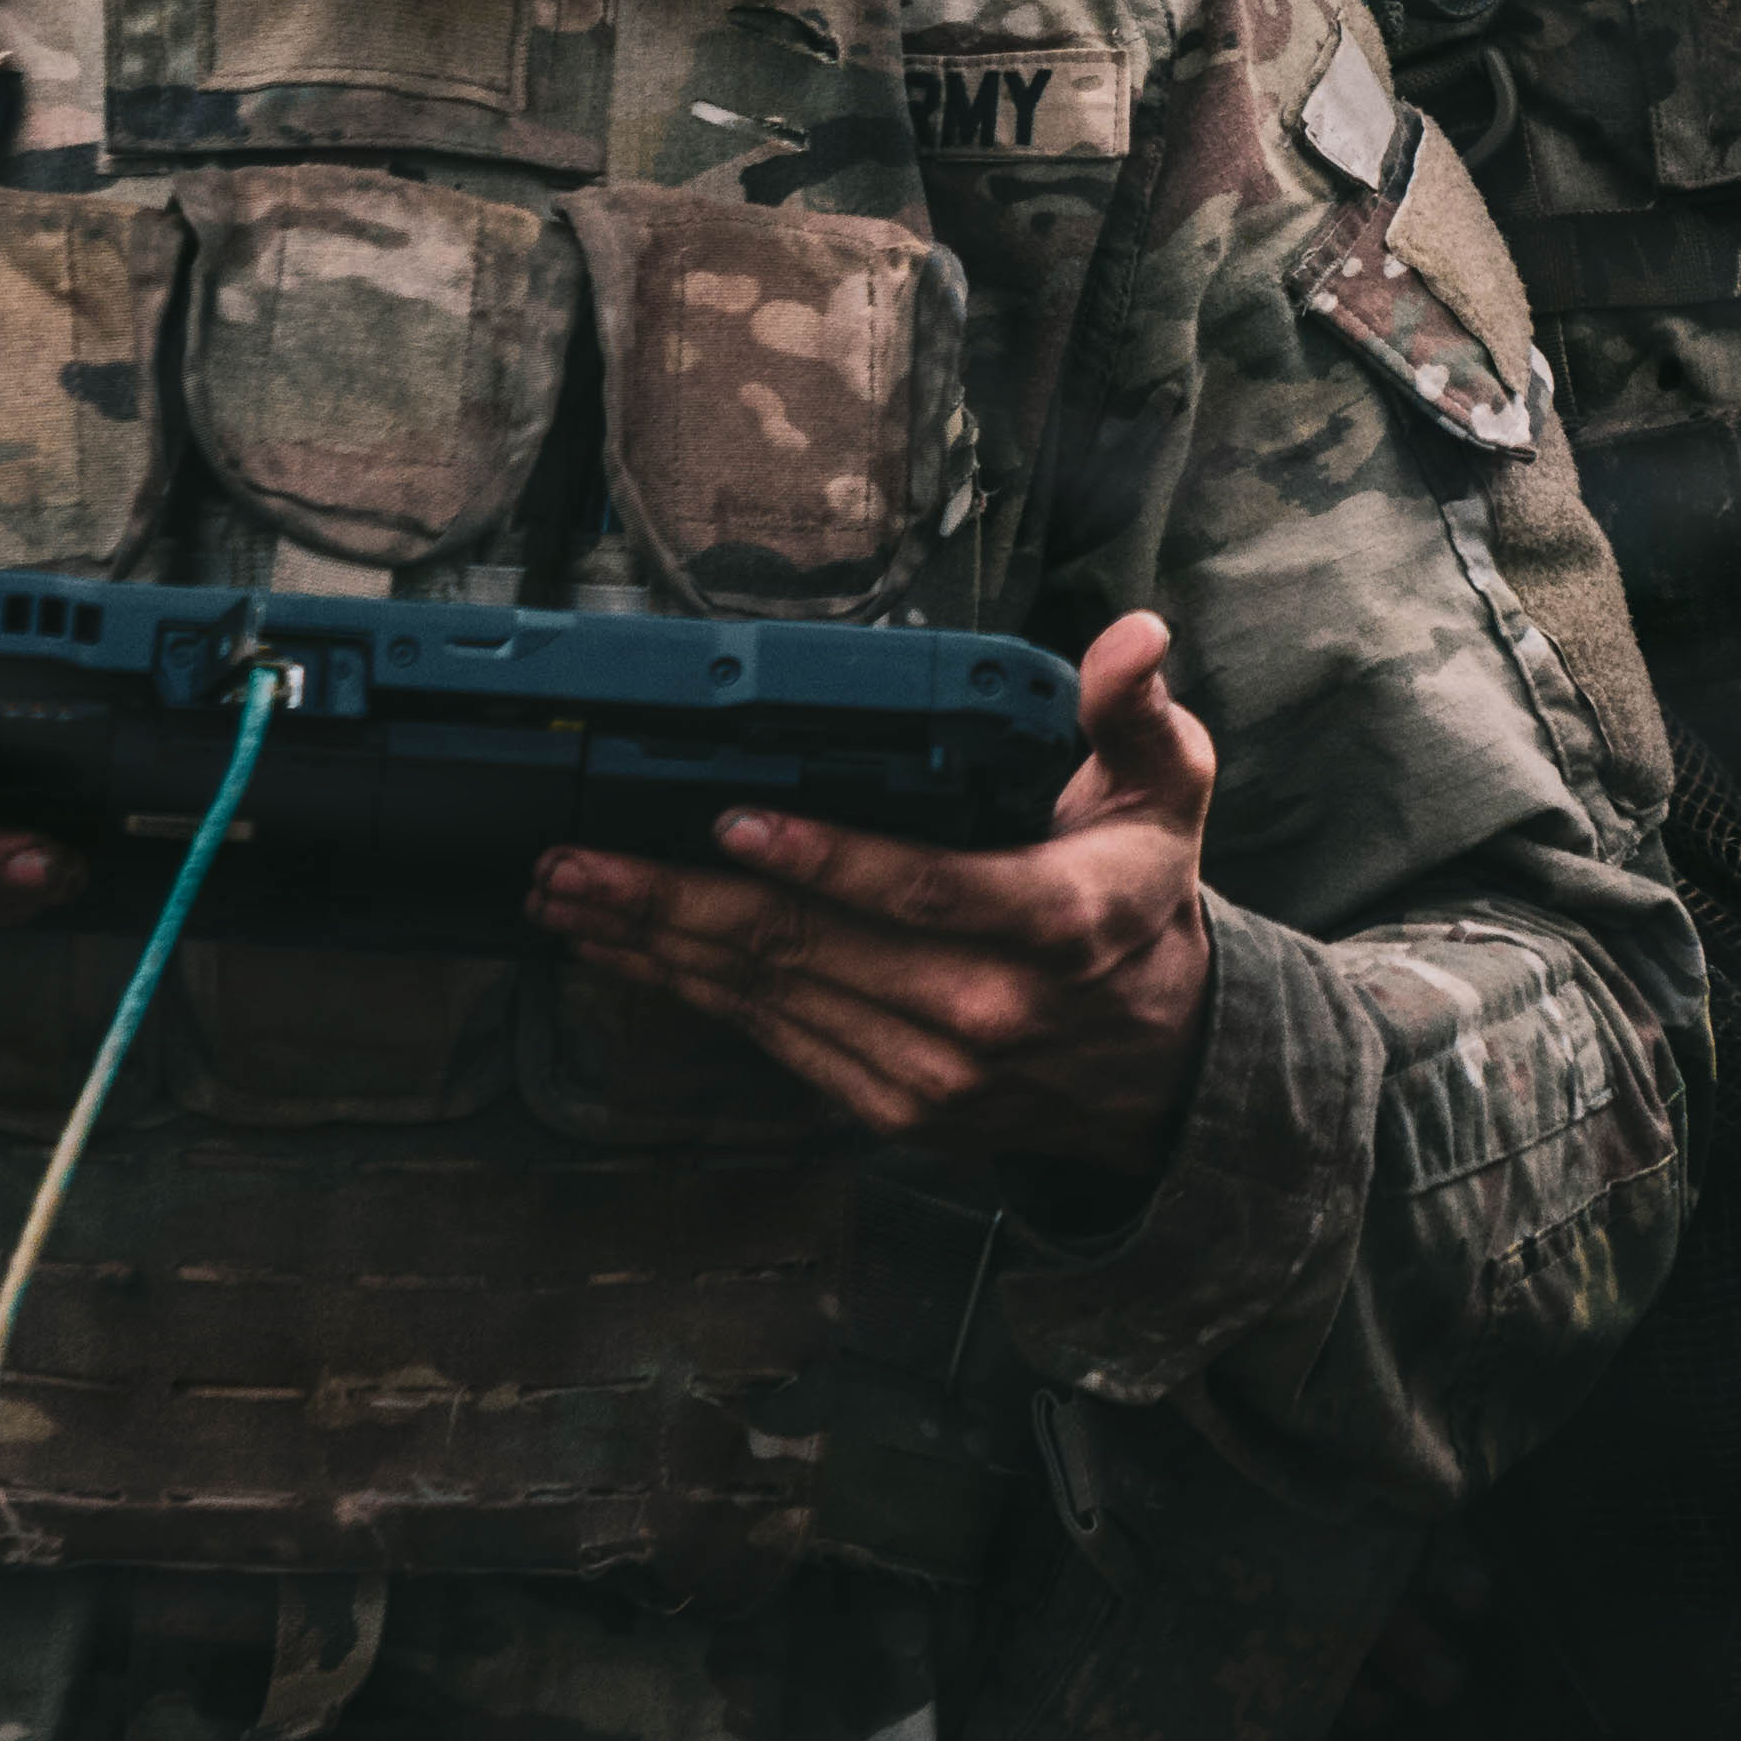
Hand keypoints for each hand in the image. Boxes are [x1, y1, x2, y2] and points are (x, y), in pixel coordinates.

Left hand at [533, 614, 1221, 1175]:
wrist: (1159, 1063)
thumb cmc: (1140, 902)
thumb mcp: (1168, 793)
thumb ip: (1138, 712)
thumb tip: (1135, 634)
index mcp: (1052, 923)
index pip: (925, 892)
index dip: (825, 860)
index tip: (732, 822)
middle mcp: (985, 1009)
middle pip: (810, 952)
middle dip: (676, 903)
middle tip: (581, 862)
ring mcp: (933, 1072)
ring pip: (772, 1001)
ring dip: (659, 949)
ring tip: (572, 901)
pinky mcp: (894, 1106)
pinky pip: (775, 1041)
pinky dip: (694, 995)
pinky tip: (630, 956)